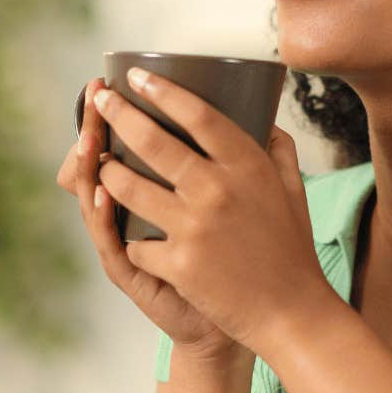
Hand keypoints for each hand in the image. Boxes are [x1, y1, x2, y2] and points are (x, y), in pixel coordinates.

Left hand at [87, 66, 334, 353]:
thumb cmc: (291, 251)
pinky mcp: (179, 264)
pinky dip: (131, 240)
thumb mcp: (292, 191)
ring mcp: (195, 227)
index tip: (135, 77)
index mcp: (247, 166)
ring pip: (128, 188)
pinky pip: (135, 243)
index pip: (198, 114)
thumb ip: (277, 150)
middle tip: (99, 100)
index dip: (162, 91)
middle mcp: (218, 190)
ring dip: (107, 174)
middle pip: (152, 141)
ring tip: (100, 165)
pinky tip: (129, 236)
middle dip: (117, 115)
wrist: (293, 315)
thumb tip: (263, 118)